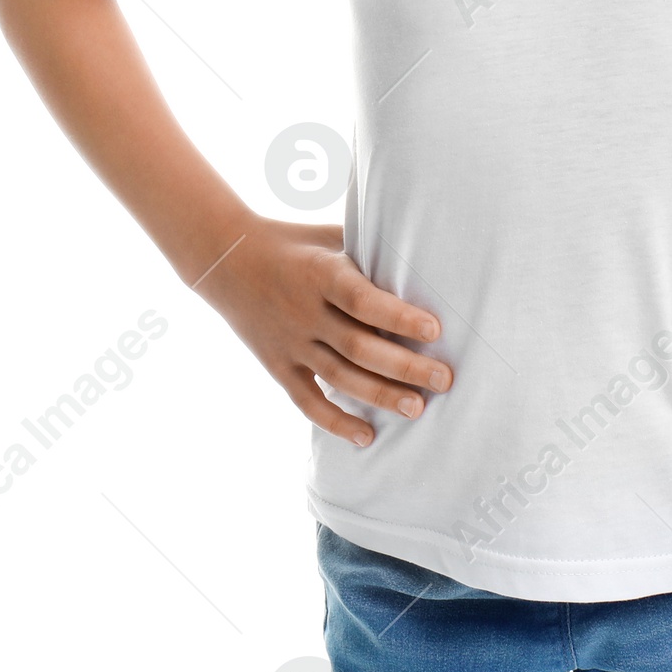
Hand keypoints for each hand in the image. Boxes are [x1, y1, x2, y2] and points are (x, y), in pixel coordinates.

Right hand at [195, 212, 452, 445]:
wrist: (226, 259)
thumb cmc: (294, 242)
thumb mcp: (330, 235)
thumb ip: (369, 249)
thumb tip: (422, 254)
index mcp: (321, 274)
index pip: (363, 300)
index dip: (399, 317)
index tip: (435, 330)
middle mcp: (304, 311)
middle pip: (359, 346)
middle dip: (405, 367)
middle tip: (444, 379)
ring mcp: (289, 343)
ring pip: (339, 377)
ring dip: (380, 396)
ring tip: (418, 409)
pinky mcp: (277, 366)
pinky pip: (307, 401)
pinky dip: (335, 422)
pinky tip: (366, 436)